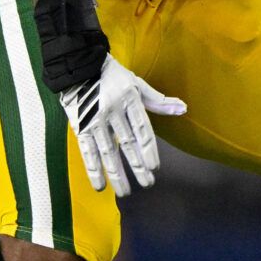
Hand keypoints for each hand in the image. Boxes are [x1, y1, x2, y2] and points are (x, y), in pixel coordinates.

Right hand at [60, 53, 186, 196]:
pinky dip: (93, 170)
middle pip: (127, 143)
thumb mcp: (136, 84)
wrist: (78, 67)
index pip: (142, 129)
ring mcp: (95, 120)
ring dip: (117, 174)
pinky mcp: (80, 127)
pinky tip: (100, 186)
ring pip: (107, 151)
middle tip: (147, 184)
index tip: (155, 167)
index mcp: (129, 99)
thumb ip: (158, 101)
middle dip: (137, 166)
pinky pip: (86, 152)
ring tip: (125, 193)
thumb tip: (183, 108)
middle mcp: (113, 111)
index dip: (148, 149)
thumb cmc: (112, 77)